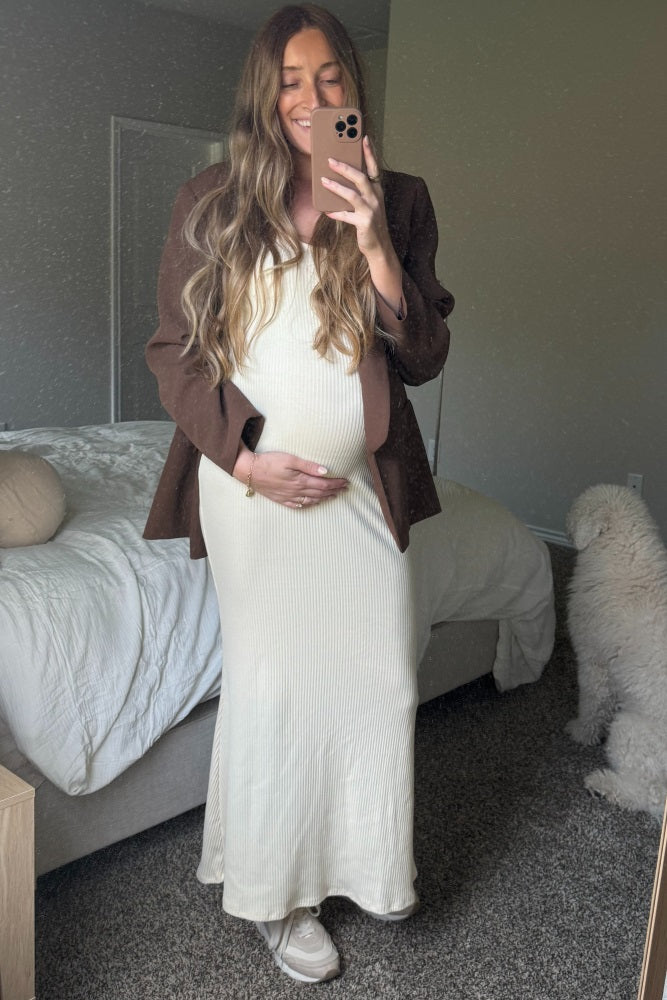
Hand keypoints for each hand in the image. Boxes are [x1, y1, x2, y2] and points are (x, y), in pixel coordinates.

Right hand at [235, 448, 347, 507]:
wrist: (249, 471)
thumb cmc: (269, 462)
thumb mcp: (290, 459)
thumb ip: (308, 466)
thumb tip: (325, 471)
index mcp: (300, 481)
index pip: (323, 484)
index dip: (336, 483)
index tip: (346, 481)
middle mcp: (296, 491)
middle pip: (319, 493)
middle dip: (334, 491)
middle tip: (345, 488)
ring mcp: (288, 497)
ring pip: (311, 500)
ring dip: (324, 498)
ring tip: (333, 496)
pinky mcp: (280, 499)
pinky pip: (298, 505)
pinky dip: (308, 504)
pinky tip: (312, 503)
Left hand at [322, 136, 403, 315]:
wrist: (379, 247)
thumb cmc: (369, 222)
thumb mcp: (366, 204)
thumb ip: (356, 191)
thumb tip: (335, 178)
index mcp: (377, 189)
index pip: (373, 167)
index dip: (369, 152)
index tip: (363, 137)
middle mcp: (376, 198)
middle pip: (361, 177)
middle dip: (345, 167)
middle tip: (330, 160)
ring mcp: (371, 210)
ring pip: (353, 194)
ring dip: (336, 187)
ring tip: (323, 180)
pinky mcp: (364, 223)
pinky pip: (347, 216)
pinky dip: (336, 213)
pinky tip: (326, 210)